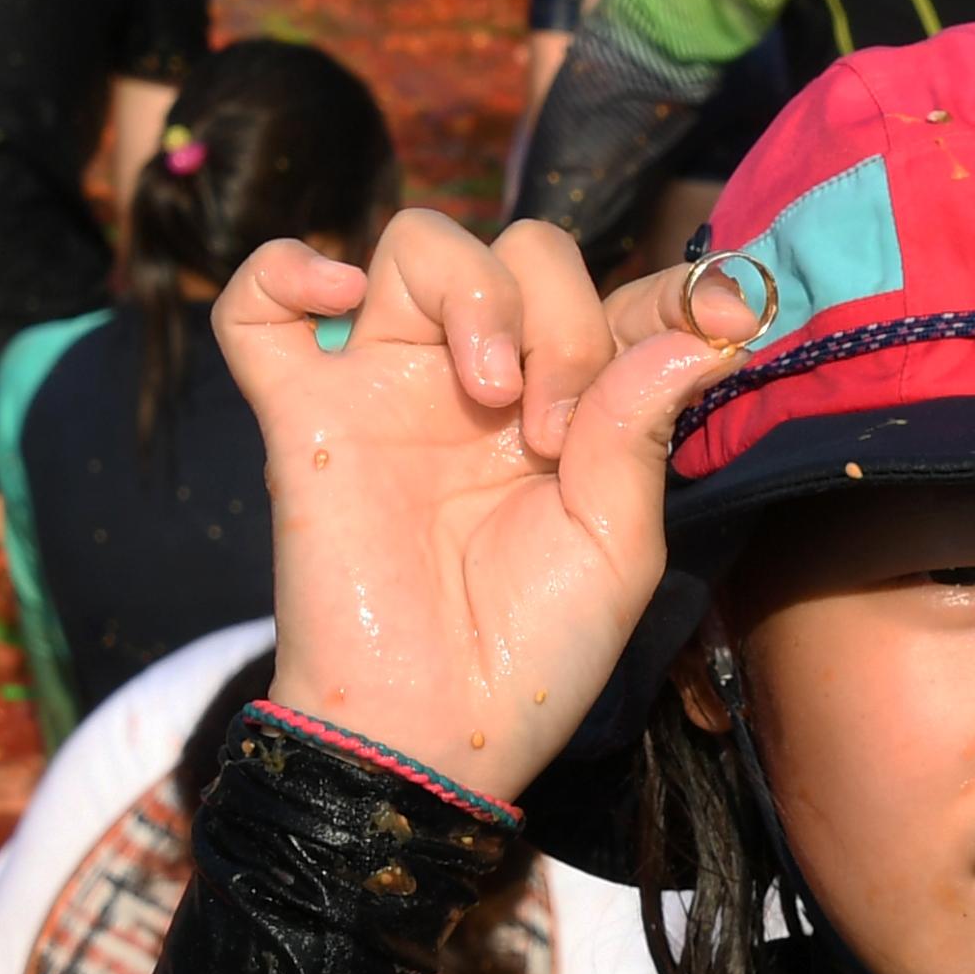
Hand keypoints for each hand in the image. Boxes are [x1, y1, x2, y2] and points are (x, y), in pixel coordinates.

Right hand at [216, 211, 764, 801]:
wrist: (429, 732)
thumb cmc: (531, 654)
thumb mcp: (618, 545)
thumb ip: (642, 427)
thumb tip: (700, 329)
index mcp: (567, 408)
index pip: (617, 296)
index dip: (670, 294)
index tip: (718, 322)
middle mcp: (476, 379)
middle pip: (522, 250)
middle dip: (560, 317)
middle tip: (556, 428)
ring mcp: (385, 387)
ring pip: (416, 241)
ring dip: (471, 290)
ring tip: (487, 394)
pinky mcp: (303, 415)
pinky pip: (256, 307)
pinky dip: (286, 269)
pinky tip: (338, 299)